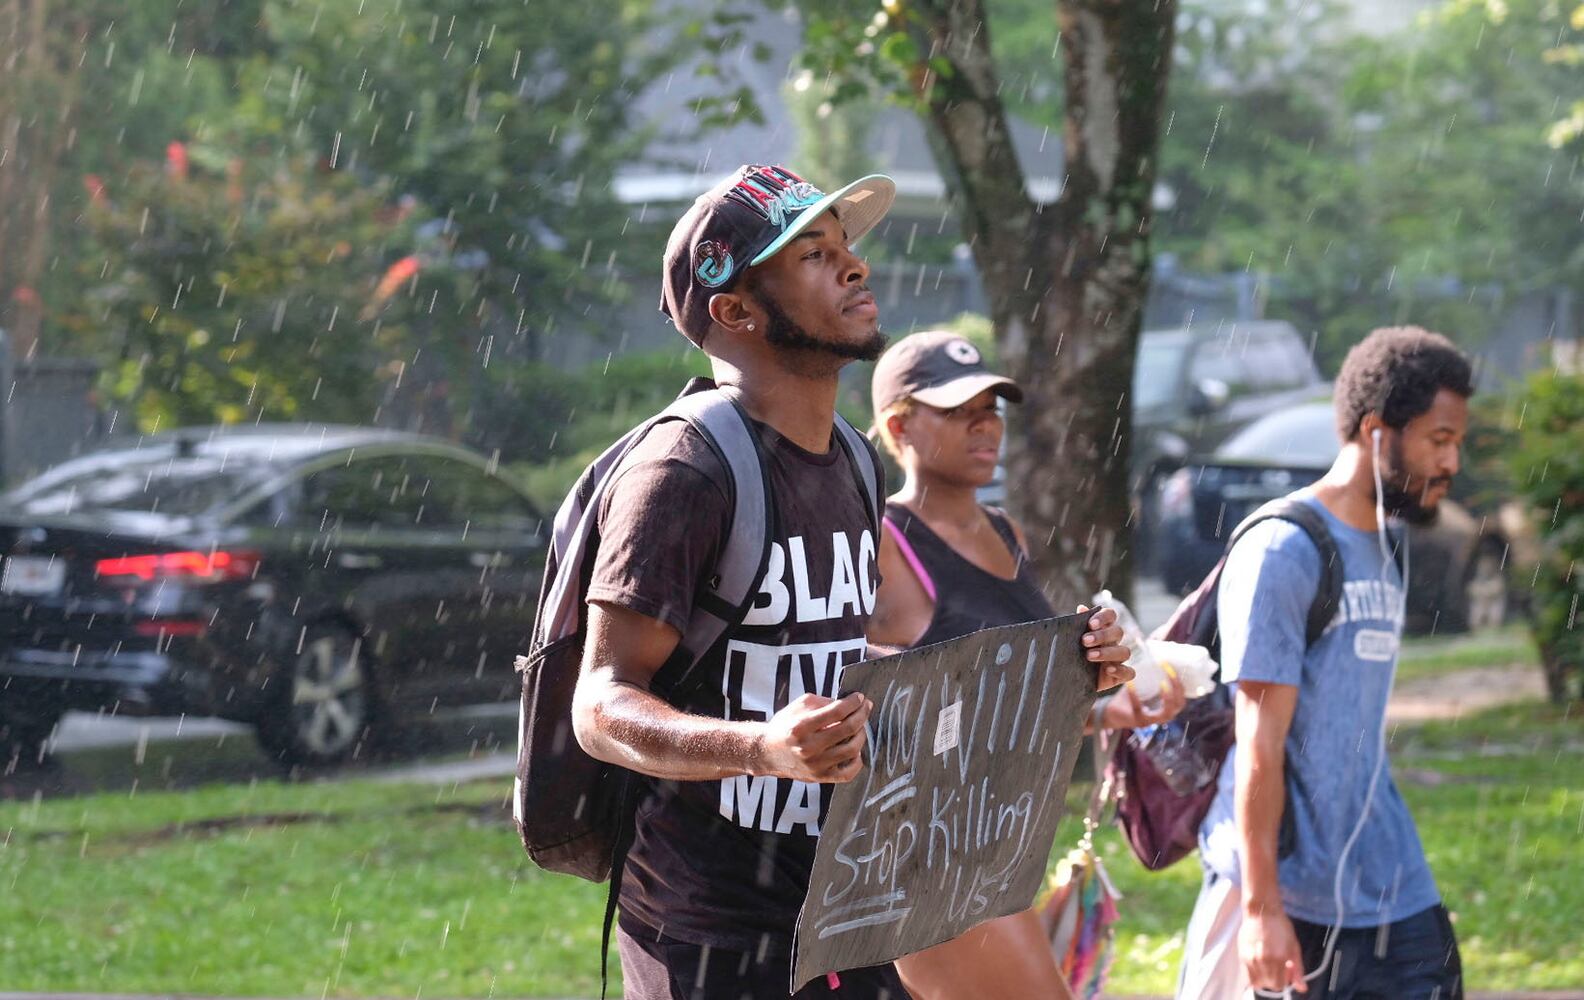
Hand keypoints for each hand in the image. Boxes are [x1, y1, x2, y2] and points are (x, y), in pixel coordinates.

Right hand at [755, 692, 871, 783]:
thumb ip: (823, 702)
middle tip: (865, 707)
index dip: (852, 702)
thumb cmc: (785, 727)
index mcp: (800, 727)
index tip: (859, 697)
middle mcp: (808, 748)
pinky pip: (848, 773)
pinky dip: (857, 760)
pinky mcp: (820, 777)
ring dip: (861, 734)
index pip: (836, 712)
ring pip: (852, 749)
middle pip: (847, 729)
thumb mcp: (798, 706)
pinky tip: (855, 750)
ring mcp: (815, 765)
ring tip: (860, 727)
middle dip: (861, 714)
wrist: (767, 752)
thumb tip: (847, 704)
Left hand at [1076, 604, 1133, 691]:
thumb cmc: (1068, 655)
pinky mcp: (1120, 675)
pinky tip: (1108, 669)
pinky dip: (1121, 670)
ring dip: (1107, 652)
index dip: (1103, 617)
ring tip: (1089, 656)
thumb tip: (1082, 608)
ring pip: (1124, 651)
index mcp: (1102, 628)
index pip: (1110, 615)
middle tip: (1084, 641)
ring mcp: (1118, 659)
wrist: (1067, 680)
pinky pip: (1129, 672)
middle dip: (1102, 635)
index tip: (1091, 624)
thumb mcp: (1069, 641)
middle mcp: (1112, 641)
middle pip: (1118, 631)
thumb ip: (1076, 625)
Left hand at [1101, 671, 1187, 728]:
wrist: (1110, 712)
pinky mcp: (1137, 721)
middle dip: (1177, 687)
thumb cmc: (1128, 696)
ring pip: (1166, 713)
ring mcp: (1151, 722)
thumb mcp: (1142, 685)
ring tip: (1162, 682)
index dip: (1179, 682)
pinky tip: (1130, 683)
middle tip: (1168, 669)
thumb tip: (1154, 651)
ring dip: (1167, 697)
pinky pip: (1139, 709)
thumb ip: (1148, 674)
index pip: (1181, 697)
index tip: (1170, 665)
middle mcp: (1162, 716)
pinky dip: (1135, 696)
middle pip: (1178, 705)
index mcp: (1165, 707)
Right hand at [1239, 906, 1307, 994]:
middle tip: (1278, 966)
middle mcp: (1262, 960)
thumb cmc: (1281, 926)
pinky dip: (1254, 975)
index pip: (1278, 985)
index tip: (1286, 970)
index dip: (1284, 980)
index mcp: (1278, 958)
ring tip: (1268, 965)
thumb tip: (1302, 988)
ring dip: (1264, 978)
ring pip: (1256, 982)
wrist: (1262, 911)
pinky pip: (1246, 975)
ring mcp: (1250, 958)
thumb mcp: (1294, 947)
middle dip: (1275, 979)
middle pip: (1268, 984)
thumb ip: (1298, 969)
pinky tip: (1260, 964)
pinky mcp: (1241, 955)